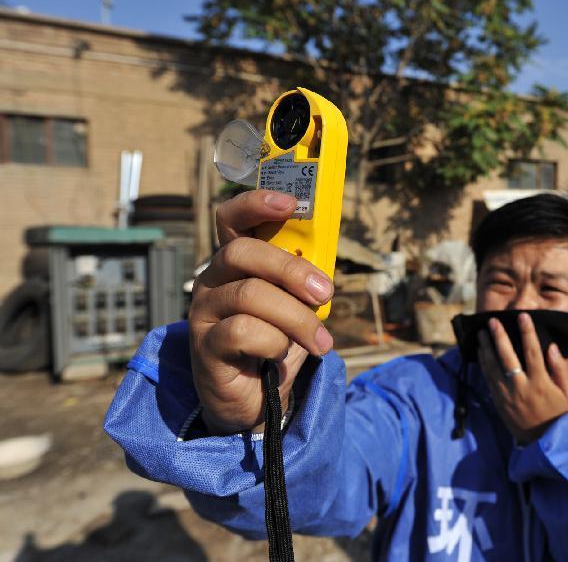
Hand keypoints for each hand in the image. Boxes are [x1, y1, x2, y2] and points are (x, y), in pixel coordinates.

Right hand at [188, 190, 334, 434]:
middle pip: (243, 253)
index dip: (257, 204)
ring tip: (320, 341)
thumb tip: (326, 269)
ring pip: (250, 295)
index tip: (291, 202)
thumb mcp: (295, 307)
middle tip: (325, 293)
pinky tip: (282, 355)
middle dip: (291, 270)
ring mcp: (203, 312)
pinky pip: (243, 331)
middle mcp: (213, 280)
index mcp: (236, 263)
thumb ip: (305, 283)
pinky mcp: (204, 346)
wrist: (256, 402)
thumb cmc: (276, 345)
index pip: (232, 220)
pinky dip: (275, 342)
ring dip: (296, 318)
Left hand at [476, 313, 567, 443]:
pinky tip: (481, 352)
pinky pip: (488, 379)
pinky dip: (483, 364)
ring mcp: (507, 395)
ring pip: (492, 367)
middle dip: (499, 336)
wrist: (543, 442)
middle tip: (493, 321)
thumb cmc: (560, 414)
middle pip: (507, 357)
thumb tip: (552, 347)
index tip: (523, 316)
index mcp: (541, 383)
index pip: (532, 352)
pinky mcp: (498, 401)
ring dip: (486, 348)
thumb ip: (561, 370)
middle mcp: (521, 387)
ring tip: (482, 332)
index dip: (527, 332)